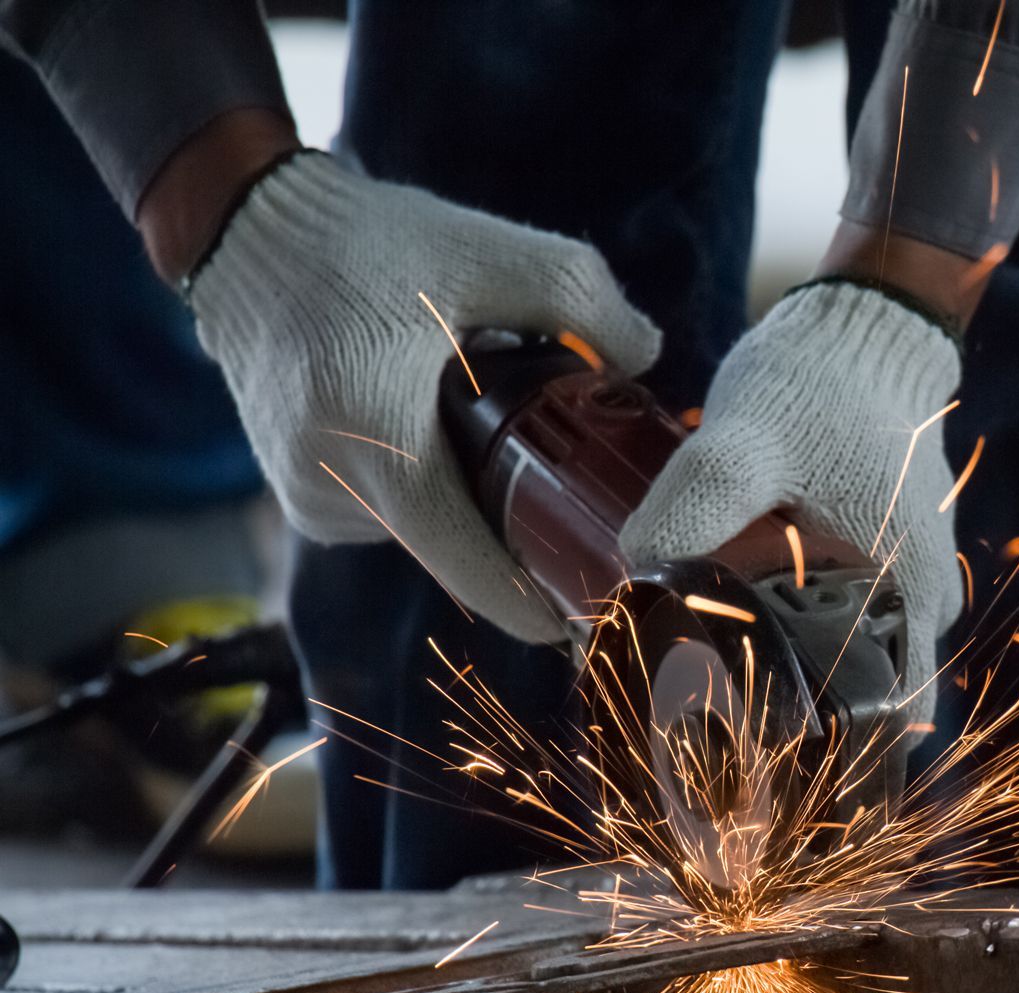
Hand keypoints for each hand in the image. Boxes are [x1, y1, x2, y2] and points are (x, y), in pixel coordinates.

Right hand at [189, 152, 659, 643]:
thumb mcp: (485, 252)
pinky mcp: (298, 494)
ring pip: (431, 528)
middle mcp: (334, 500)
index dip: (550, 604)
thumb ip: (582, 297)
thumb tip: (648, 355)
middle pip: (465, 547)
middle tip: (576, 474)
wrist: (243, 227)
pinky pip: (394, 510)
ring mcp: (308, 503)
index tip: (606, 612)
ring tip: (494, 426)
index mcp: (382, 459)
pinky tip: (446, 427)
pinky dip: (432, 481)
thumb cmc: (364, 243)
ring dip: (474, 493)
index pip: (480, 575)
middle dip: (524, 520)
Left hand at [618, 281, 963, 722]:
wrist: (861, 324)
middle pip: (848, 708)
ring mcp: (897, 592)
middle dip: (768, 725)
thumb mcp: (748, 442)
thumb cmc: (823, 382)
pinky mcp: (869, 567)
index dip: (811, 765)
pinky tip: (712, 622)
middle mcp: (916, 615)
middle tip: (677, 720)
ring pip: (833, 668)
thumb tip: (628, 573)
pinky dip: (773, 636)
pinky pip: (823, 626)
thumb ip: (695, 504)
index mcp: (910, 606)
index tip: (730, 763)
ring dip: (768, 680)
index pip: (878, 732)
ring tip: (680, 675)